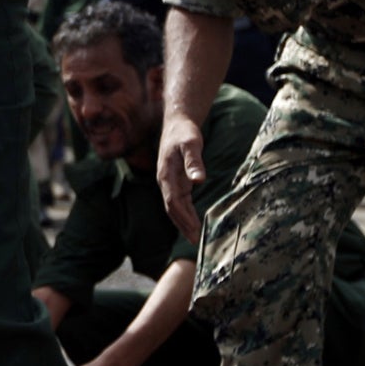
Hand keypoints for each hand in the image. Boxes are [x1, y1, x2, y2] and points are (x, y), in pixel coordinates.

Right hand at [156, 114, 206, 241]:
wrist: (177, 124)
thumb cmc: (185, 133)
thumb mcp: (191, 143)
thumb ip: (194, 162)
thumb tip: (199, 180)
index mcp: (166, 175)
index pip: (173, 201)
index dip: (183, 217)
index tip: (194, 230)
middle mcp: (165, 182)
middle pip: (172, 209)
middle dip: (183, 225)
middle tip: (195, 241)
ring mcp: (169, 183)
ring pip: (174, 207)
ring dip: (183, 222)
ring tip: (194, 237)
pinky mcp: (176, 182)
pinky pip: (179, 202)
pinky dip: (185, 214)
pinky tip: (193, 223)